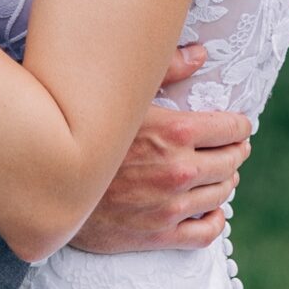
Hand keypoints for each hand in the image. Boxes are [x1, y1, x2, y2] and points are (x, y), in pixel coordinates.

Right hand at [69, 46, 251, 252]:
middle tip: (231, 147)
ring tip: (218, 174)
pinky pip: (207, 232)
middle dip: (235, 151)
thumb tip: (201, 54)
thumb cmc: (84, 126)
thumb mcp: (122, 92)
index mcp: (175, 131)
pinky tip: (209, 210)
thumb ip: (165, 68)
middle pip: (231, 161)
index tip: (237, 124)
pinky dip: (215, 219)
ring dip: (225, 182)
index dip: (239, 125)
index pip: (232, 129)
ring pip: (222, 194)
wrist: (48, 181)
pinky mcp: (160, 234)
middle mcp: (179, 170)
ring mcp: (171, 206)